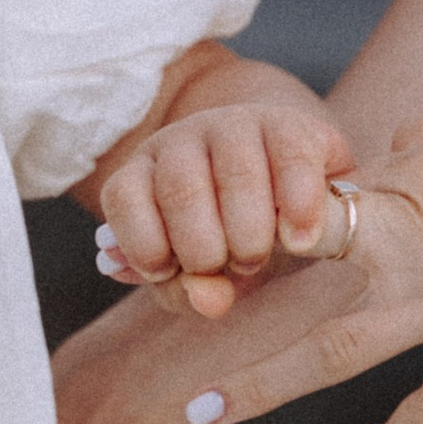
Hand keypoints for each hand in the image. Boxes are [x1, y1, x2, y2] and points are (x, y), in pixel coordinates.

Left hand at [96, 76, 355, 317]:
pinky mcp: (289, 123)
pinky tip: (299, 241)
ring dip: (249, 233)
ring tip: (256, 258)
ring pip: (237, 173)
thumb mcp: (199, 272)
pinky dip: (298, 207)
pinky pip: (293, 158)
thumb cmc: (228, 236)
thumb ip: (190, 293)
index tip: (169, 272)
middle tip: (229, 269)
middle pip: (181, 189)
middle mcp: (183, 140)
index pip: (123, 196)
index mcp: (145, 171)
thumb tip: (206, 300)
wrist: (287, 190)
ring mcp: (235, 124)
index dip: (142, 246)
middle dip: (204, 249)